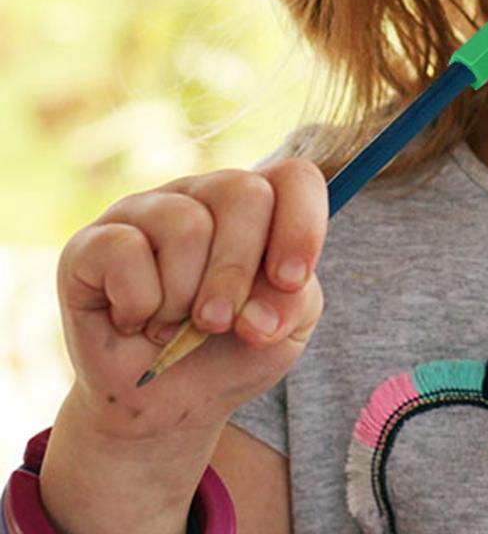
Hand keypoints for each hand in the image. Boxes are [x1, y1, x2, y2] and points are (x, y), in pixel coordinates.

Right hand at [55, 158, 327, 442]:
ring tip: (175, 324)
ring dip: (185, 297)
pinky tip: (135, 320)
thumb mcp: (285, 329)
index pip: (295, 177)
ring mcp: (147, 210)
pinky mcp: (92, 242)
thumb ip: (291, 304)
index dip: (301, 225)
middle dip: (238, 271)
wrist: (167, 404)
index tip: (291, 282)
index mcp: (261, 204)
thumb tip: (256, 315)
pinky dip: (138, 305)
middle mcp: (204, 194)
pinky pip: (125, 251)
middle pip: (243, 192)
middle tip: (220, 322)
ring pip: (186, 225)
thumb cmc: (234, 349)